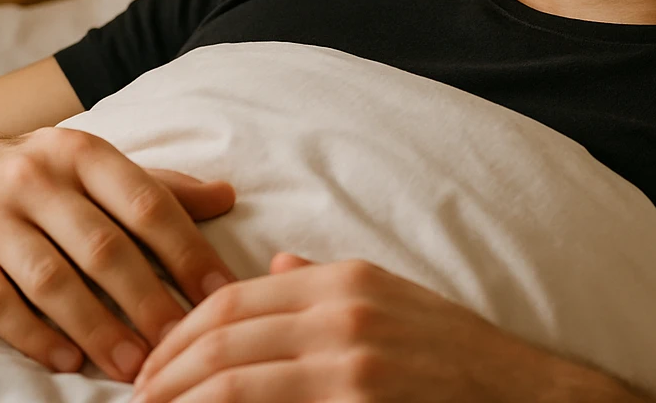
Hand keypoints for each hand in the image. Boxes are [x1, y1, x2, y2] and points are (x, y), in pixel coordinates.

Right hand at [0, 126, 237, 381]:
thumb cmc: (37, 178)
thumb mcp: (94, 167)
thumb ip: (158, 187)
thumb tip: (228, 196)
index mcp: (81, 152)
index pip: (146, 203)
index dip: (187, 250)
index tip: (220, 294)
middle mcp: (34, 177)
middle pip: (102, 247)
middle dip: (147, 300)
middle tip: (180, 342)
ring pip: (51, 280)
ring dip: (98, 328)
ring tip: (134, 364)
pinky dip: (34, 336)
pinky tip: (68, 361)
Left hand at [131, 252, 636, 402]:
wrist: (517, 392)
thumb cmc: (453, 355)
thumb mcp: (393, 299)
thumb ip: (326, 283)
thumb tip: (274, 266)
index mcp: (344, 279)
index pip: (234, 295)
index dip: (181, 331)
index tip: (154, 362)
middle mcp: (342, 310)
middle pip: (222, 333)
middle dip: (166, 370)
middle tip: (137, 398)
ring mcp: (350, 359)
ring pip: (233, 377)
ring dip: (183, 399)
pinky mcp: (357, 400)